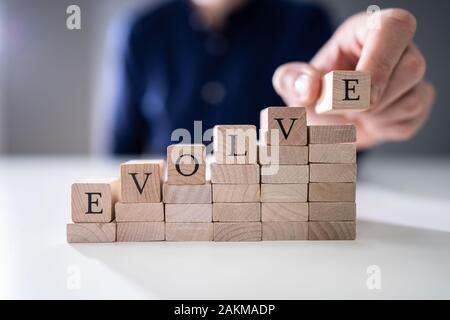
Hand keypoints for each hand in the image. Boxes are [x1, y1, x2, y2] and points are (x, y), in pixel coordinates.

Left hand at [273, 9, 434, 149]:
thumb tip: (310, 86)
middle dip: (372, 98)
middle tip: (342, 108)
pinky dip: (381, 128)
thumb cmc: (315, 95)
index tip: (354, 89)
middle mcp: (397, 49)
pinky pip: (409, 121)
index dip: (378, 61)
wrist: (328, 124)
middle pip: (411, 67)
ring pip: (411, 99)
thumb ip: (292, 80)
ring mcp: (412, 77)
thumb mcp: (292, 84)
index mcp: (367, 31)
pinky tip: (367, 120)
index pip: (393, 27)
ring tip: (352, 112)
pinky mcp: (419, 104)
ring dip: (374, 116)